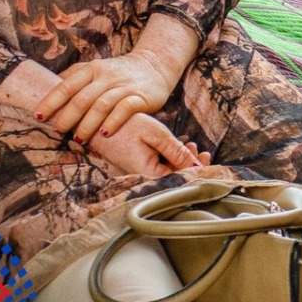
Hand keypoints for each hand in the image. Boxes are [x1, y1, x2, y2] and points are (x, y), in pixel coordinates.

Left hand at [38, 52, 178, 144]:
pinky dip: (113, 122)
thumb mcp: (96, 68)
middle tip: (57, 131)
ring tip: (78, 139)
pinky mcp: (140, 97)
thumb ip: (74, 76)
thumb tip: (46, 88)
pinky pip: (125, 109)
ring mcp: (124, 86)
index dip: (50, 102)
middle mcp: (106, 76)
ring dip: (87, 125)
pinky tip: (105, 133)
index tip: (38, 117)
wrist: (155, 65)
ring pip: (101, 106)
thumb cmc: (119, 72)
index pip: (67, 86)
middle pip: (82, 99)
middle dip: (67, 117)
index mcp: (92, 69)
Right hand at [89, 113, 210, 177]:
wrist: (96, 122)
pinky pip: (159, 167)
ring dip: (182, 160)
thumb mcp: (155, 133)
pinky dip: (171, 158)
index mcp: (148, 173)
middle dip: (192, 165)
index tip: (205, 156)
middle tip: (203, 151)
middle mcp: (143, 178)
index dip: (196, 170)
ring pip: (168, 172)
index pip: (179, 179)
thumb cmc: (123, 125)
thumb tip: (196, 164)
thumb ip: (175, 151)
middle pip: (174, 178)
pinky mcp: (137, 167)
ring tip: (190, 144)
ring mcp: (139, 173)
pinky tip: (178, 147)